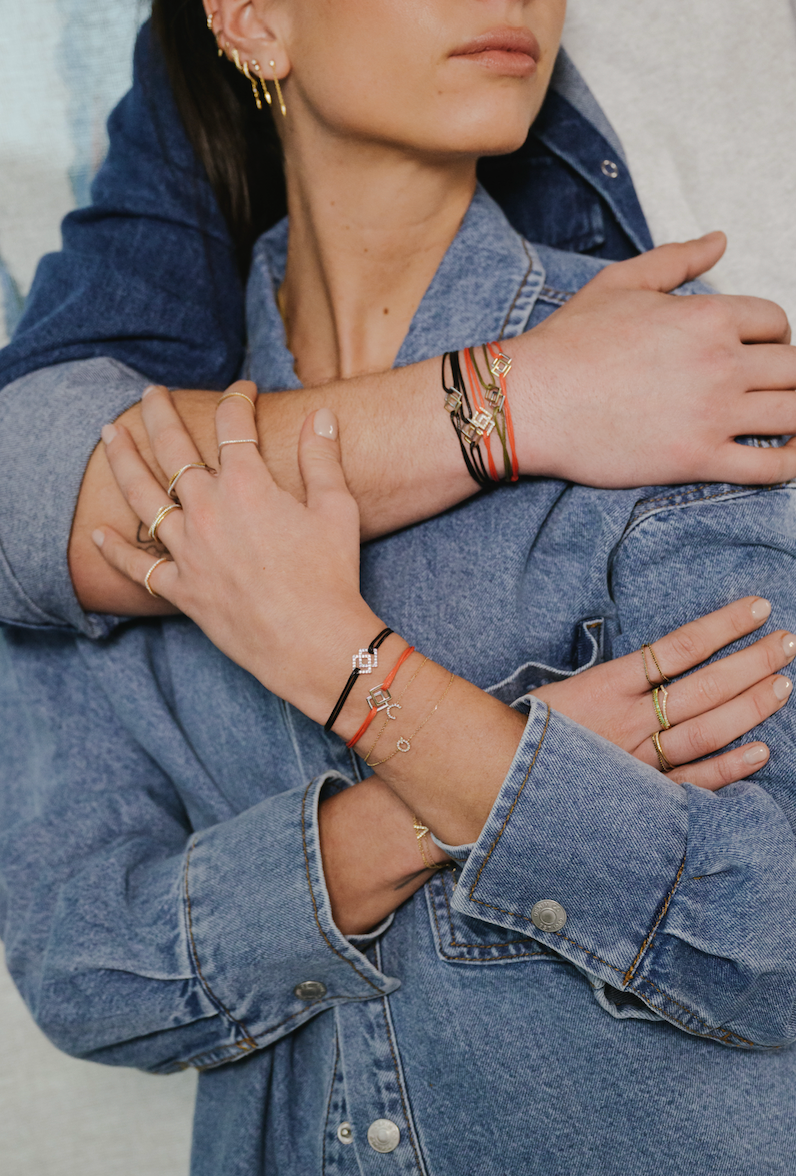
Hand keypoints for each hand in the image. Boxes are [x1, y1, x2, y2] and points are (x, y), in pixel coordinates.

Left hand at [91, 383, 377, 721]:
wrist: (312, 641)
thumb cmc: (331, 575)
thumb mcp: (337, 509)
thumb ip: (322, 458)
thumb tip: (319, 416)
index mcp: (247, 486)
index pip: (233, 425)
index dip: (238, 399)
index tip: (245, 390)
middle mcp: (208, 511)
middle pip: (172, 449)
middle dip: (159, 414)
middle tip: (150, 394)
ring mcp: (189, 550)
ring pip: (142, 497)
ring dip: (122, 461)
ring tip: (109, 435)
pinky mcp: (182, 589)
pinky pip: (138, 567)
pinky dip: (114, 550)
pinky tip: (97, 532)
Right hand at [510, 232, 795, 487]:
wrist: (532, 400)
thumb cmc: (568, 341)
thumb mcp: (621, 282)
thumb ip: (677, 258)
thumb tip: (720, 239)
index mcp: (708, 316)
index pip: (776, 322)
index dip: (776, 337)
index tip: (761, 353)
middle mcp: (721, 363)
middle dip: (792, 377)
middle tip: (775, 390)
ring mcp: (713, 414)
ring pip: (795, 415)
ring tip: (786, 421)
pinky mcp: (697, 459)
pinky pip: (769, 467)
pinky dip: (789, 464)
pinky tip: (788, 459)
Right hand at [533, 597, 793, 788]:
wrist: (490, 781)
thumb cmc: (524, 730)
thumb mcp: (561, 690)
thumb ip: (608, 681)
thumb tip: (654, 661)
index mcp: (605, 685)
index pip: (676, 648)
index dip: (721, 626)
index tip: (758, 607)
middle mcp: (626, 721)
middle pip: (703, 687)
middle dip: (750, 663)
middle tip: (788, 642)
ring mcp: (635, 760)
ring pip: (704, 730)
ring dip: (749, 706)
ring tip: (783, 682)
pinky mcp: (637, 794)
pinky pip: (691, 781)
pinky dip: (728, 768)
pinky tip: (761, 751)